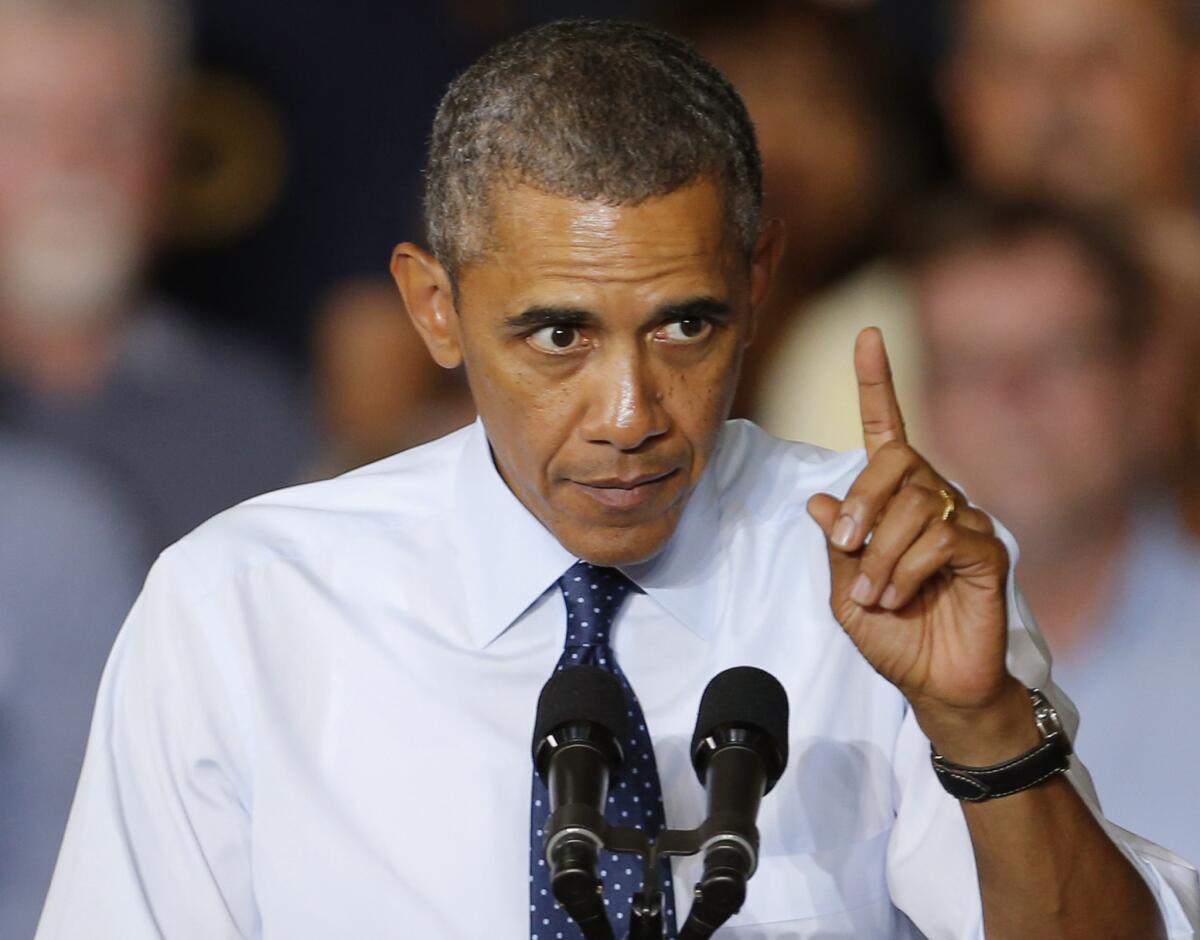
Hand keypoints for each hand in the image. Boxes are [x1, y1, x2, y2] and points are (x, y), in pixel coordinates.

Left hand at [807, 329, 1032, 758]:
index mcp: (895, 502)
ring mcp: (964, 522)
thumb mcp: (844, 592)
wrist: (933, 684)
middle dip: (863, 503)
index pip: (887, 430)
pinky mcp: (987, 551)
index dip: (876, 384)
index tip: (867, 335)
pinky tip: (899, 597)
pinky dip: (908, 567)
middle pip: (895, 460)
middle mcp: (933, 499)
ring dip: (881, 552)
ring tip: (875, 594)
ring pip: (915, 502)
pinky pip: (942, 536)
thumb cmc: (892, 636)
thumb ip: (837, 546)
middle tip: (849, 549)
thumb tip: (820, 500)